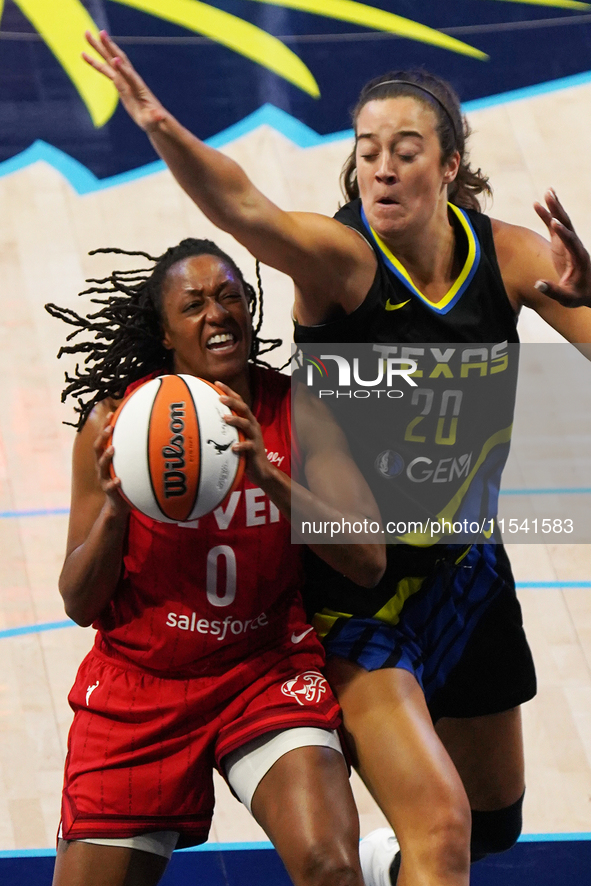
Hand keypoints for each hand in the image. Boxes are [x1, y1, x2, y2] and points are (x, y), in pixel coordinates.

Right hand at [83, 31, 166, 131]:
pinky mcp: (120, 82)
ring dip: (99, 47)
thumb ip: (155, 117)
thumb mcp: (153, 120)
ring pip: (110, 60)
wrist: (154, 118)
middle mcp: (131, 80)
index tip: (115, 60)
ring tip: (86, 34)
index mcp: (139, 88)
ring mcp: (125, 79)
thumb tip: (160, 116)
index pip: (130, 77)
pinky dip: (96, 62)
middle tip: (100, 32)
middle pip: (119, 60)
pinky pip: (106, 69)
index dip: (123, 70)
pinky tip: (84, 55)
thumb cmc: (154, 121)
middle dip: (110, 47)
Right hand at [94, 414, 130, 518]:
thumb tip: (149, 434)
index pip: (103, 439)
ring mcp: (104, 479)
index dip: (104, 426)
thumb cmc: (126, 480)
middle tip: (110, 428)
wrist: (119, 505)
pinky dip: (114, 483)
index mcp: (106, 459)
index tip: (111, 414)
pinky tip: (118, 480)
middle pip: (97, 449)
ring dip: (106, 457)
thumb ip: (133, 453)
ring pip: (102, 466)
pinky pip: (110, 487)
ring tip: (112, 449)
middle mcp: (102, 467)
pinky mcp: (110, 492)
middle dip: (102, 437)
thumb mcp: (128, 466)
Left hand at [216, 383, 272, 487]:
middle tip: (220, 398)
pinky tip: (233, 447)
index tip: (216, 382)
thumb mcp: (234, 437)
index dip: (229, 391)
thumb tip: (202, 421)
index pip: (239, 401)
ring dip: (236, 420)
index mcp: (247, 420)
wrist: (261, 470)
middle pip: (244, 408)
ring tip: (225, 418)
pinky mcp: (255, 449)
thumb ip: (224, 428)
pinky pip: (249, 446)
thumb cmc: (243, 452)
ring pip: (247, 424)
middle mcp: (252, 425)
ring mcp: (255, 437)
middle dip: (232, 401)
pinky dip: (241, 445)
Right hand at [533, 189, 590, 306]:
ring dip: (554, 207)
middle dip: (559, 211)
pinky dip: (547, 215)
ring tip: (547, 192)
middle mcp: (575, 246)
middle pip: (567, 225)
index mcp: (579, 257)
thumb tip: (538, 285)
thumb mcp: (567, 298)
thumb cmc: (579, 295)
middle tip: (550, 195)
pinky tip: (538, 204)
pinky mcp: (561, 243)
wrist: (588, 289)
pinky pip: (554, 226)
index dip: (563, 233)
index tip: (554, 223)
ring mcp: (568, 243)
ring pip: (562, 221)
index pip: (571, 242)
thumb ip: (553, 290)